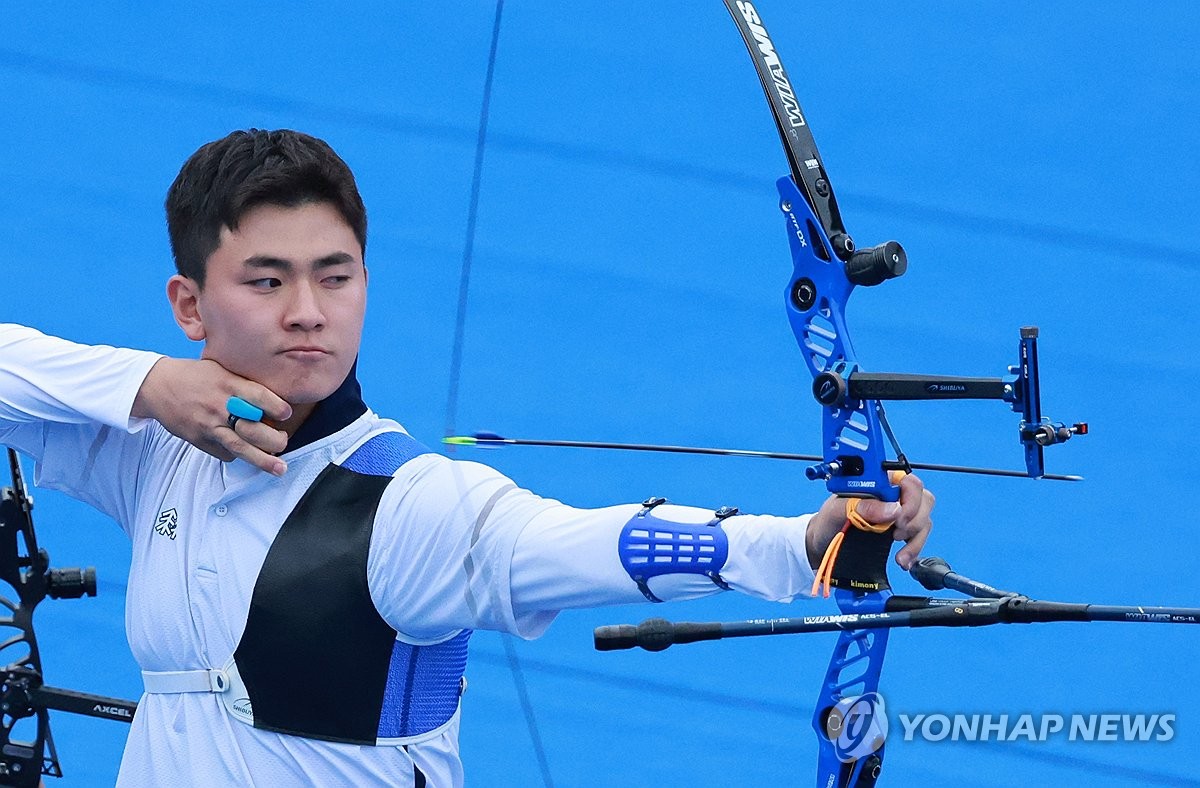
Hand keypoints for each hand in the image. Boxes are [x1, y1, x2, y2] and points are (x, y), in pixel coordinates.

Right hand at [132, 358, 292, 474]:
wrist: (157, 386)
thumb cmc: (194, 375)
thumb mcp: (221, 368)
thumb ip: (244, 384)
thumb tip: (273, 400)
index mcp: (227, 383)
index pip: (259, 397)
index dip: (277, 408)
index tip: (287, 414)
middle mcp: (219, 406)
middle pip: (253, 428)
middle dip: (274, 439)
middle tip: (283, 439)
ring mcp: (209, 426)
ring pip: (240, 447)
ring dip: (263, 460)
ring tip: (280, 468)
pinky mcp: (200, 440)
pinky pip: (225, 453)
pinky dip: (238, 455)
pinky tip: (247, 454)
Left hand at [805, 473, 934, 571]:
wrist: (823, 543)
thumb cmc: (828, 520)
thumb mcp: (837, 511)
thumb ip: (862, 506)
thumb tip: (893, 509)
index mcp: (879, 481)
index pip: (909, 482)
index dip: (909, 501)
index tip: (898, 519)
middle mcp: (892, 494)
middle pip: (923, 499)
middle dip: (914, 520)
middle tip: (896, 534)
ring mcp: (898, 512)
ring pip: (924, 519)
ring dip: (917, 539)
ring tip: (901, 556)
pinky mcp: (900, 530)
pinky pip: (920, 535)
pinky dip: (915, 549)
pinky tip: (903, 560)